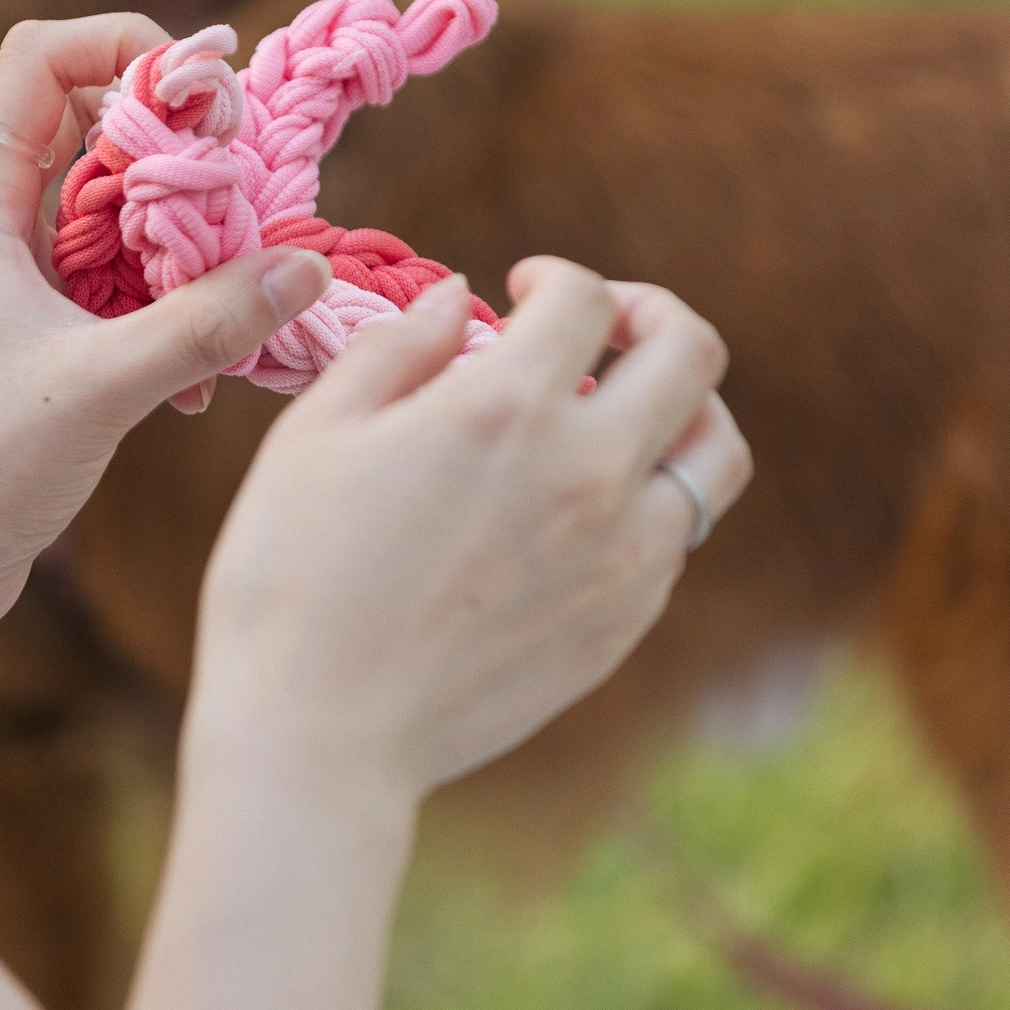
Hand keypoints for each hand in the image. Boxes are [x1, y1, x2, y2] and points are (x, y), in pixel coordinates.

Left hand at [0, 14, 332, 640]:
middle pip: (89, 125)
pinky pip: (109, 276)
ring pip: (109, 206)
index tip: (206, 100)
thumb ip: (207, 321)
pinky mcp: (27, 332)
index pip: (41, 58)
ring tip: (239, 275)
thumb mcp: (105, 386)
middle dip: (177, 147)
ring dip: (178, 232)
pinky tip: (204, 362)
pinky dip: (163, 297)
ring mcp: (4, 279)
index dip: (125, 47)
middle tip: (245, 188)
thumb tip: (304, 269)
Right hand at [187, 259, 750, 797]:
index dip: (556, 276)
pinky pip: (680, 534)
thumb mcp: (316, 434)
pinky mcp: (625, 622)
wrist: (320, 732)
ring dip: (683, 409)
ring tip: (626, 411)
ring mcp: (623, 554)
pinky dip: (652, 495)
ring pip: (717, 450)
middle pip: (692, 355)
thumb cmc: (292, 575)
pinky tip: (587, 504)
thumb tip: (460, 298)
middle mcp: (589, 472)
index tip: (522, 290)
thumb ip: (398, 348)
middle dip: (651, 315)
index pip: (586, 299)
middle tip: (604, 325)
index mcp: (505, 408)